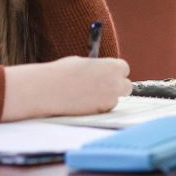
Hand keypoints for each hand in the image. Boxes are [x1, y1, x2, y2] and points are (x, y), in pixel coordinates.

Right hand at [1, 56, 131, 120]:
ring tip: (86, 94)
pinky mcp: (100, 113)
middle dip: (117, 86)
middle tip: (104, 86)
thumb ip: (98, 68)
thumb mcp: (84, 63)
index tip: (108, 73)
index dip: (115, 71)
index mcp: (112, 66)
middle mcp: (115, 83)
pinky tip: (82, 102)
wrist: (48, 89)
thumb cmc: (63, 72)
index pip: (124, 68)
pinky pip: (103, 109)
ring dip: (106, 97)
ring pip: (114, 99)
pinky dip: (97, 107)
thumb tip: (103, 71)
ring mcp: (109, 99)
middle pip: (127, 86)